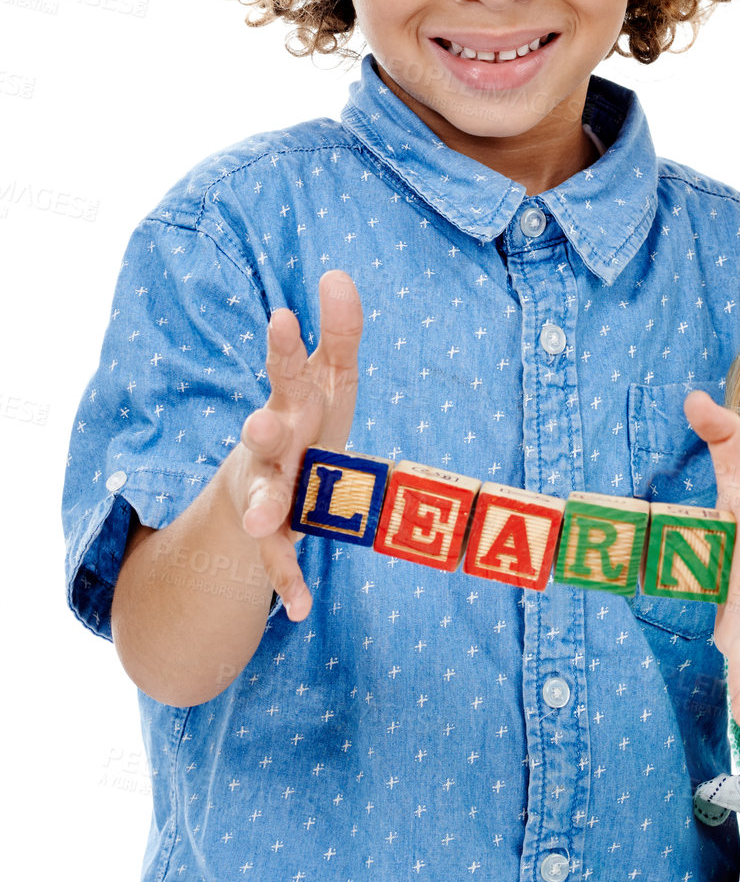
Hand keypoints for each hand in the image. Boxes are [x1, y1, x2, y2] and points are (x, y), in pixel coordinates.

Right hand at [226, 269, 363, 620]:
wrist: (262, 487)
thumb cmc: (307, 419)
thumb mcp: (328, 377)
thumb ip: (339, 331)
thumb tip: (339, 273)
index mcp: (291, 402)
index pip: (287, 371)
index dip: (286, 347)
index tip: (285, 318)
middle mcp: (273, 446)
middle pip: (267, 436)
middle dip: (263, 430)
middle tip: (259, 423)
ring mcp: (269, 492)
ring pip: (264, 499)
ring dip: (262, 507)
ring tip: (258, 522)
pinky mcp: (277, 537)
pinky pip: (282, 561)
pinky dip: (291, 582)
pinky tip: (303, 608)